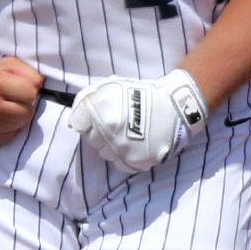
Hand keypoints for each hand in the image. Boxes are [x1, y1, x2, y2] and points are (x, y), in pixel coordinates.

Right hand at [0, 56, 42, 145]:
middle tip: (10, 97)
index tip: (17, 86)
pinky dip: (9, 127)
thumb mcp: (7, 64)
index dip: (27, 88)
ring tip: (4, 107)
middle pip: (28, 112)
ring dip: (17, 116)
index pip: (31, 92)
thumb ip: (28, 72)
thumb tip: (40, 87)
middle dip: (23, 104)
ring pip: (21, 125)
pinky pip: (11, 136)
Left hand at [69, 69, 208, 172]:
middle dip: (99, 131)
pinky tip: (132, 144)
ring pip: (104, 153)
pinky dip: (123, 155)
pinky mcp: (136, 162)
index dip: (87, 118)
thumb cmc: (142, 94)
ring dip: (110, 144)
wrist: (175, 106)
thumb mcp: (112, 86)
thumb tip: (74, 118)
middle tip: (116, 122)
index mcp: (102, 114)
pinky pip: (119, 163)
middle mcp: (110, 135)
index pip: (79, 123)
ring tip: (126, 133)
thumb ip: (89, 98)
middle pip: (91, 139)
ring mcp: (123, 151)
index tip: (96, 115)